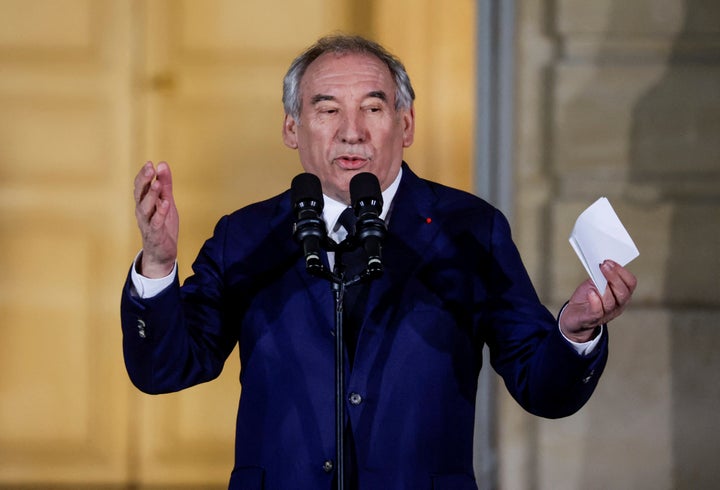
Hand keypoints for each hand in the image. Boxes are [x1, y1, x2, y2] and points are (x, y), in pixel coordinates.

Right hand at [133, 161, 178, 277]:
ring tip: (158, 184)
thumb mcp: (166, 201)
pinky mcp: (155, 235)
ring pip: (145, 208)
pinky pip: (156, 223)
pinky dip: (160, 213)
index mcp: (144, 202)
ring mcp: (147, 223)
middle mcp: (142, 212)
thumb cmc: (162, 225)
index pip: (141, 186)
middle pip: (139, 194)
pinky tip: (165, 204)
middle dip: (144, 180)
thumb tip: (162, 164)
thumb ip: (165, 185)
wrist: (162, 253)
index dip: (144, 175)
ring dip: (151, 195)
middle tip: (150, 168)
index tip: (150, 163)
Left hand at [560, 260, 636, 342]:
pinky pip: (597, 311)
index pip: (630, 283)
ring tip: (598, 275)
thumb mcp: (595, 283)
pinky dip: (595, 301)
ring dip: (605, 287)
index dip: (622, 271)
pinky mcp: (592, 319)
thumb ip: (601, 275)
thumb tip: (603, 263)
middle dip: (614, 277)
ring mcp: (606, 314)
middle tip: (604, 265)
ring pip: (611, 302)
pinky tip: (591, 292)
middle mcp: (617, 306)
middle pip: (623, 293)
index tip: (609, 261)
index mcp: (621, 295)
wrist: (573, 316)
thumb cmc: (586, 298)